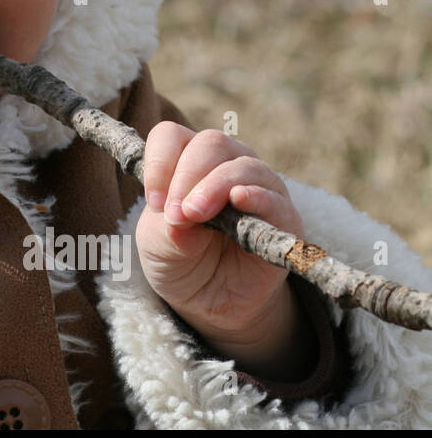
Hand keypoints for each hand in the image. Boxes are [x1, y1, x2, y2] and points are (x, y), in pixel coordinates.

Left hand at [138, 123, 309, 377]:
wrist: (211, 300)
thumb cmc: (179, 257)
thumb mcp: (158, 243)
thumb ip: (165, 226)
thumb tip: (183, 215)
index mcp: (187, 161)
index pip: (172, 136)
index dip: (159, 161)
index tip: (153, 201)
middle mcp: (226, 165)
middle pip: (211, 143)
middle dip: (188, 174)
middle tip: (176, 212)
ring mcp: (259, 188)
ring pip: (244, 166)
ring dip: (215, 186)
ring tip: (194, 215)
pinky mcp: (284, 218)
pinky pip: (276, 199)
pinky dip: (258, 197)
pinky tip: (240, 200)